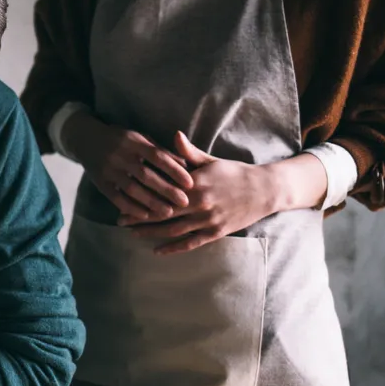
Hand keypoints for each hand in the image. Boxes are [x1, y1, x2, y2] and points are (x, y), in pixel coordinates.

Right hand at [65, 113, 193, 219]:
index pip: (157, 156)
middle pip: (146, 174)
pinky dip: (131, 207)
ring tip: (168, 213)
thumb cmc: (122, 140)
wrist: (86, 139)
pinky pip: (116, 197)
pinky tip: (145, 216)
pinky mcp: (100, 182)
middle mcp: (120, 154)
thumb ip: (161, 151)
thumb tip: (186, 164)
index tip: (190, 183)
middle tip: (184, 202)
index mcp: (133, 141)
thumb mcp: (140, 138)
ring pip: (131, 188)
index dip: (174, 169)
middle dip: (166, 189)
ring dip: (151, 202)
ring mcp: (108, 169)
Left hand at [119, 132, 276, 253]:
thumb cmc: (234, 172)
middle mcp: (199, 204)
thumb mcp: (210, 161)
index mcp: (195, 184)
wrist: (264, 190)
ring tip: (133, 234)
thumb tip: (173, 135)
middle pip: (163, 213)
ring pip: (174, 230)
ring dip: (152, 233)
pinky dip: (173, 248)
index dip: (141, 196)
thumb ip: (188, 153)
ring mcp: (208, 220)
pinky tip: (158, 251)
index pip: (161, 192)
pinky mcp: (216, 232)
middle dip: (139, 217)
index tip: (123, 198)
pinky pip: (191, 243)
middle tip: (120, 220)